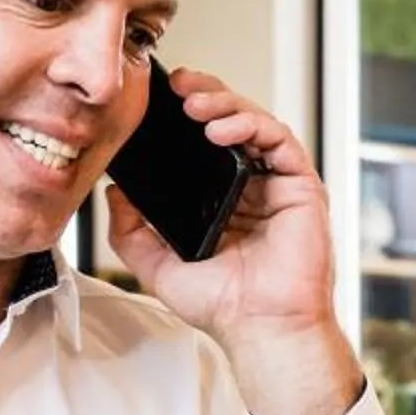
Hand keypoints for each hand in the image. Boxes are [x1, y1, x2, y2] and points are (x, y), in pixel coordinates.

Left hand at [106, 68, 362, 414]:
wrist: (261, 328)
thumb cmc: (221, 305)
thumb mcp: (156, 265)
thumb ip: (129, 232)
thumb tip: (114, 193)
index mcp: (221, 199)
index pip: (203, 142)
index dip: (183, 116)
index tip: (157, 100)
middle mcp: (251, 186)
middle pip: (230, 121)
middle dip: (204, 96)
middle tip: (177, 86)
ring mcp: (277, 185)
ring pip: (255, 123)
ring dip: (225, 104)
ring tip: (195, 106)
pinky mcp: (301, 187)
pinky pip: (280, 142)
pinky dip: (253, 126)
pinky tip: (222, 129)